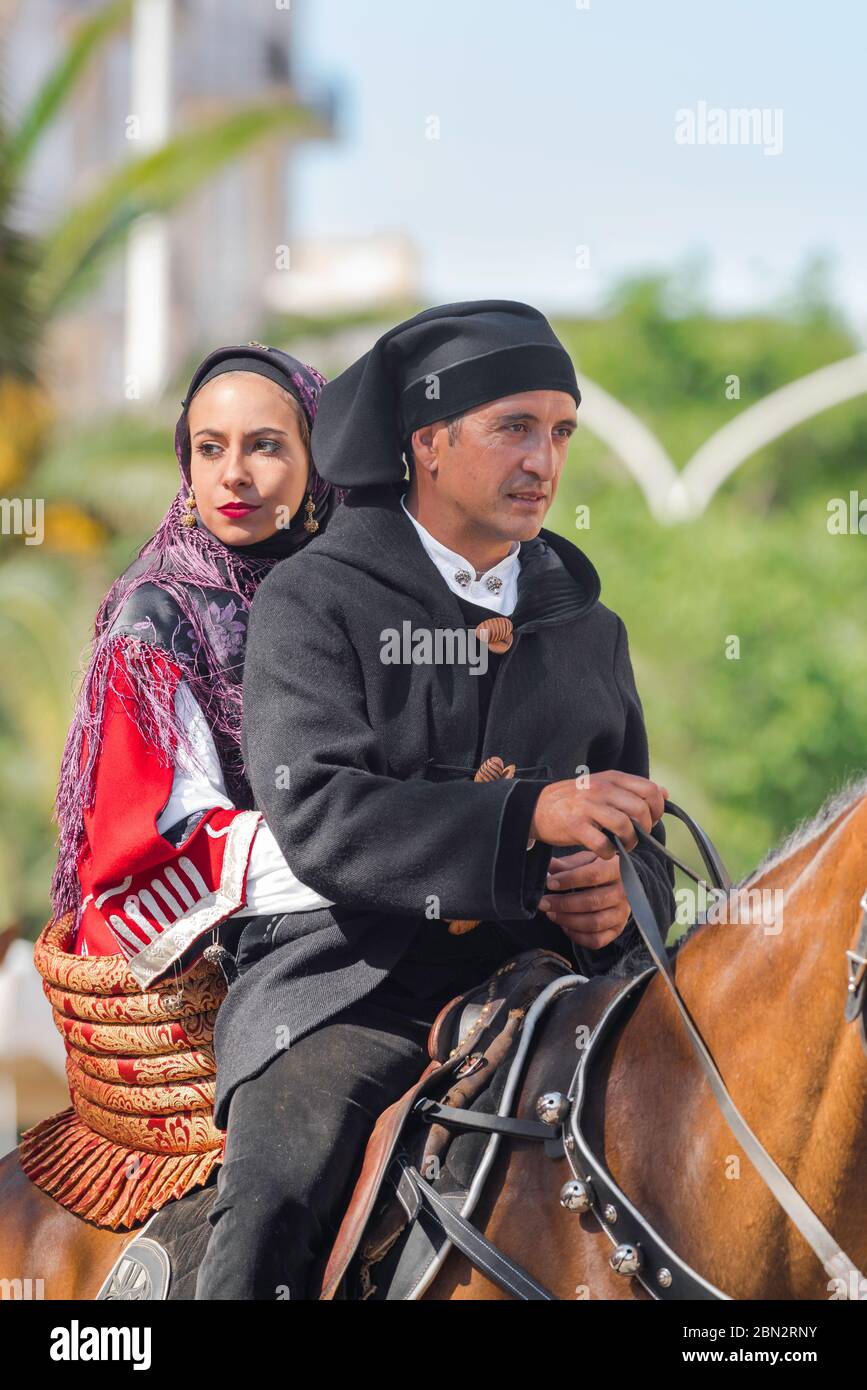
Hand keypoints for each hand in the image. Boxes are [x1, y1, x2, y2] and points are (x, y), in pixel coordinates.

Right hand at [529, 771, 667, 856]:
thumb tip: (665, 793)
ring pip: (625, 826)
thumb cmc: (575, 801)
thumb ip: (633, 790)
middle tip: (635, 836)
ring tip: (623, 846)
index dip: (657, 809)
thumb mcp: (604, 786)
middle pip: (640, 810)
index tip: (649, 821)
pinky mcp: (576, 826)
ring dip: (629, 842)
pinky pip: (604, 844)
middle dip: (644, 829)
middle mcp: (601, 789)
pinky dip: (610, 853)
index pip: (650, 790)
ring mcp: (588, 807)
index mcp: (611, 778)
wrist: (536, 807)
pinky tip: (605, 851)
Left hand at [537, 849, 631, 949]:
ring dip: (568, 920)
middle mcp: (623, 893)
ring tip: (551, 914)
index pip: (593, 875)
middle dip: (564, 904)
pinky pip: (597, 940)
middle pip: (592, 902)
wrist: (618, 883)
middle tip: (544, 902)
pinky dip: (578, 936)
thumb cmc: (598, 869)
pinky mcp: (617, 930)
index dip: (570, 880)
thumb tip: (549, 865)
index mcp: (616, 870)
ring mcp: (621, 914)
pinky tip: (565, 927)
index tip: (550, 883)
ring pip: (594, 923)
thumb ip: (568, 864)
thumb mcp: (585, 860)